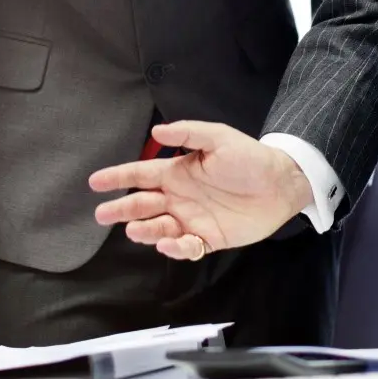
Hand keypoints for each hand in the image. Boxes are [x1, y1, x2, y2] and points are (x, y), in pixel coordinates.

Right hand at [89, 121, 314, 258]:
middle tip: (102, 215)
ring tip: (135, 230)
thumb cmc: (249, 158)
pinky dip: (176, 248)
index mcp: (177, 172)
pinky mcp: (209, 239)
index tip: (95, 182)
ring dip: (145, 230)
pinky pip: (186, 247)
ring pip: (159, 228)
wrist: (282, 184)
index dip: (117, 178)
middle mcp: (179, 197)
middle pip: (143, 204)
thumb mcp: (219, 137)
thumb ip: (189, 132)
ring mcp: (192, 219)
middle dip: (121, 209)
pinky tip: (171, 243)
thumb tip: (157, 130)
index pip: (140, 175)